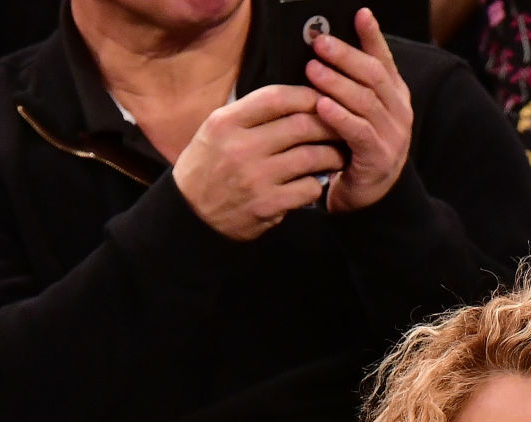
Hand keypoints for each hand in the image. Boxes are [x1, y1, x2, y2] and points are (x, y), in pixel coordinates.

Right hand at [173, 84, 343, 240]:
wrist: (190, 216)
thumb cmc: (207, 168)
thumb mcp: (216, 130)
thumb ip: (249, 114)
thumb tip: (294, 101)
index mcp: (227, 122)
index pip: (277, 97)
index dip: (307, 96)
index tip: (322, 100)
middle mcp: (241, 147)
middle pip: (300, 125)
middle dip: (328, 126)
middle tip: (340, 129)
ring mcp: (255, 178)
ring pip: (310, 157)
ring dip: (331, 155)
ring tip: (338, 155)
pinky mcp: (267, 206)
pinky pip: (307, 189)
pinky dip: (317, 185)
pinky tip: (316, 183)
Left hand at [309, 11, 412, 213]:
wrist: (370, 199)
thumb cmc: (356, 150)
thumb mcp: (358, 113)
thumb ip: (351, 86)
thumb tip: (324, 52)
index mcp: (396, 96)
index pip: (384, 60)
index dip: (372, 36)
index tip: (359, 13)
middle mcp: (399, 113)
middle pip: (373, 76)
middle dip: (346, 56)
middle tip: (320, 43)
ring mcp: (393, 136)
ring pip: (365, 101)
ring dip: (337, 83)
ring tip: (313, 69)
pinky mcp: (379, 158)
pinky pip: (358, 132)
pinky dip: (339, 117)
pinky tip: (322, 106)